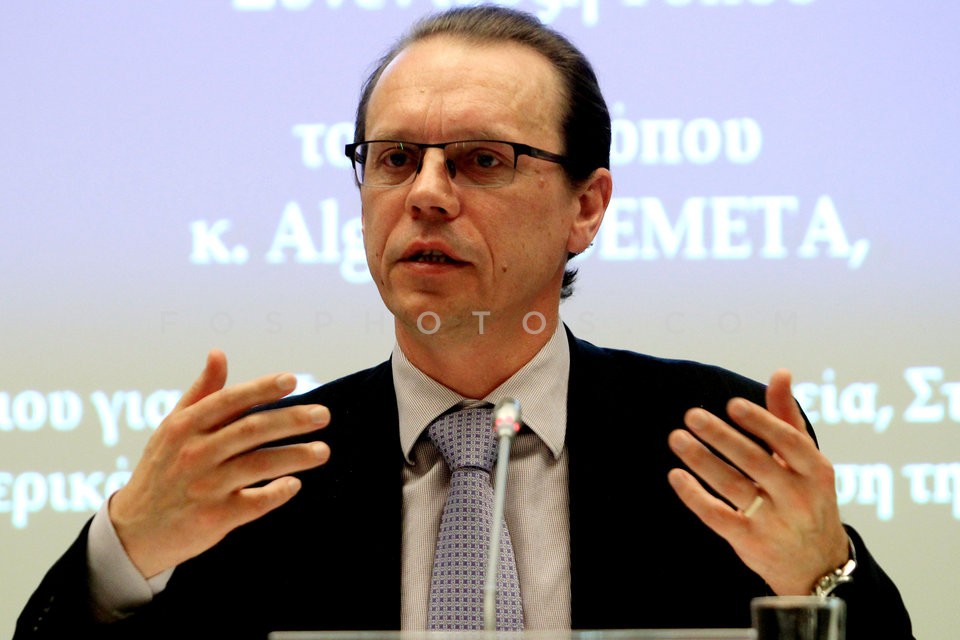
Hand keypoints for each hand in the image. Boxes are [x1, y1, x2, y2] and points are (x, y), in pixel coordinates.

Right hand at [109, 349, 330, 577]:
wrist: (135, 531)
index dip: (262, 389)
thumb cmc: (161, 471)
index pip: (230, 401)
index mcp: (184, 427)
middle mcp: (194, 454)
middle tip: (323, 415)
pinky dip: (278, 492)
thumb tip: (219, 353)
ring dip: (295, 456)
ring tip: (323, 451)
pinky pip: (255, 502)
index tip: (293, 380)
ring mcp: (205, 486)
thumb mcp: (172, 428)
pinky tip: (295, 484)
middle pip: (252, 430)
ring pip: (259, 465)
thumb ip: (201, 392)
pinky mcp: (214, 518)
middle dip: (292, 420)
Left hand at [666, 369, 849, 594]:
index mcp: (817, 471)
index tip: (731, 405)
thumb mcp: (807, 462)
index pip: (788, 441)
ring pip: (732, 486)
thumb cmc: (807, 499)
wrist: (818, 565)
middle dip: (721, 437)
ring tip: (677, 438)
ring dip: (701, 460)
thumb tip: (780, 372)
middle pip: (755, 461)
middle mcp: (798, 497)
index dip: (760, 422)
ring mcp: (774, 522)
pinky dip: (695, 496)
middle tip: (692, 415)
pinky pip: (717, 516)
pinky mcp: (750, 542)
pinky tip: (676, 475)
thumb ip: (787, 418)